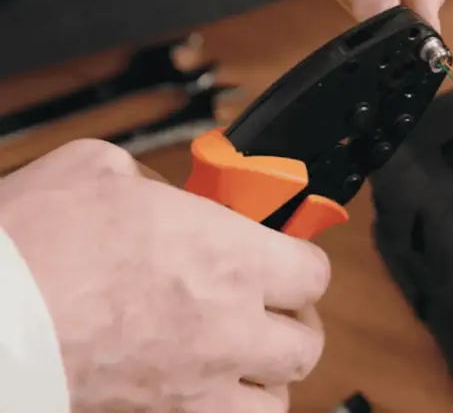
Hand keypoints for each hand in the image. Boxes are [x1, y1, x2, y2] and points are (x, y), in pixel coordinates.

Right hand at [0, 140, 329, 411]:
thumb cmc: (32, 244)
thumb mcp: (98, 171)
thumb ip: (153, 186)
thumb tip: (161, 198)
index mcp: (230, 257)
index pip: (313, 272)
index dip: (300, 263)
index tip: (284, 259)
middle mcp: (229, 329)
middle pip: (304, 344)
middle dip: (292, 325)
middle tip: (269, 310)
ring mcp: (198, 388)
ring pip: (274, 401)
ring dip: (263, 378)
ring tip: (238, 360)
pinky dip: (224, 412)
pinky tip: (198, 393)